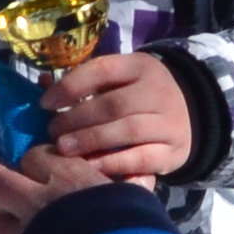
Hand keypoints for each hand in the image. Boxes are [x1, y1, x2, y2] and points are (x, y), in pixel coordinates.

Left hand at [41, 50, 194, 182]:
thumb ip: (85, 84)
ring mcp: (169, 122)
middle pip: (113, 104)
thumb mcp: (119, 81)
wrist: (190, 114)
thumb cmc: (139, 97)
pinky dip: (114, 163)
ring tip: (64, 149)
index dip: (70, 87)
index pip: (102, 71)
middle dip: (77, 119)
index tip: (45, 104)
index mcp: (141, 67)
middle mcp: (158, 92)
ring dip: (91, 140)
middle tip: (53, 132)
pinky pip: (142, 158)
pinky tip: (91, 166)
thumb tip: (43, 87)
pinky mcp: (173, 151)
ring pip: (127, 130)